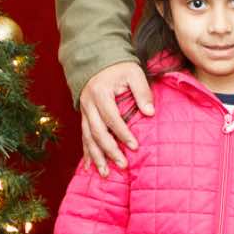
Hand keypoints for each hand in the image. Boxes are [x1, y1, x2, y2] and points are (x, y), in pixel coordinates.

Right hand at [77, 60, 153, 174]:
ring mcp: (84, 111)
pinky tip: (89, 167)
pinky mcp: (83, 116)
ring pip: (87, 137)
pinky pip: (83, 137)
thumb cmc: (119, 67)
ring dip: (96, 157)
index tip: (135, 146)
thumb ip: (142, 92)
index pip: (112, 117)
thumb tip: (150, 113)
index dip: (123, 133)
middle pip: (97, 132)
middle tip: (123, 165)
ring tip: (104, 174)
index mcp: (100, 93)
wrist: (97, 59)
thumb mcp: (134, 73)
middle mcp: (88, 104)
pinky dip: (86, 152)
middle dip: (109, 150)